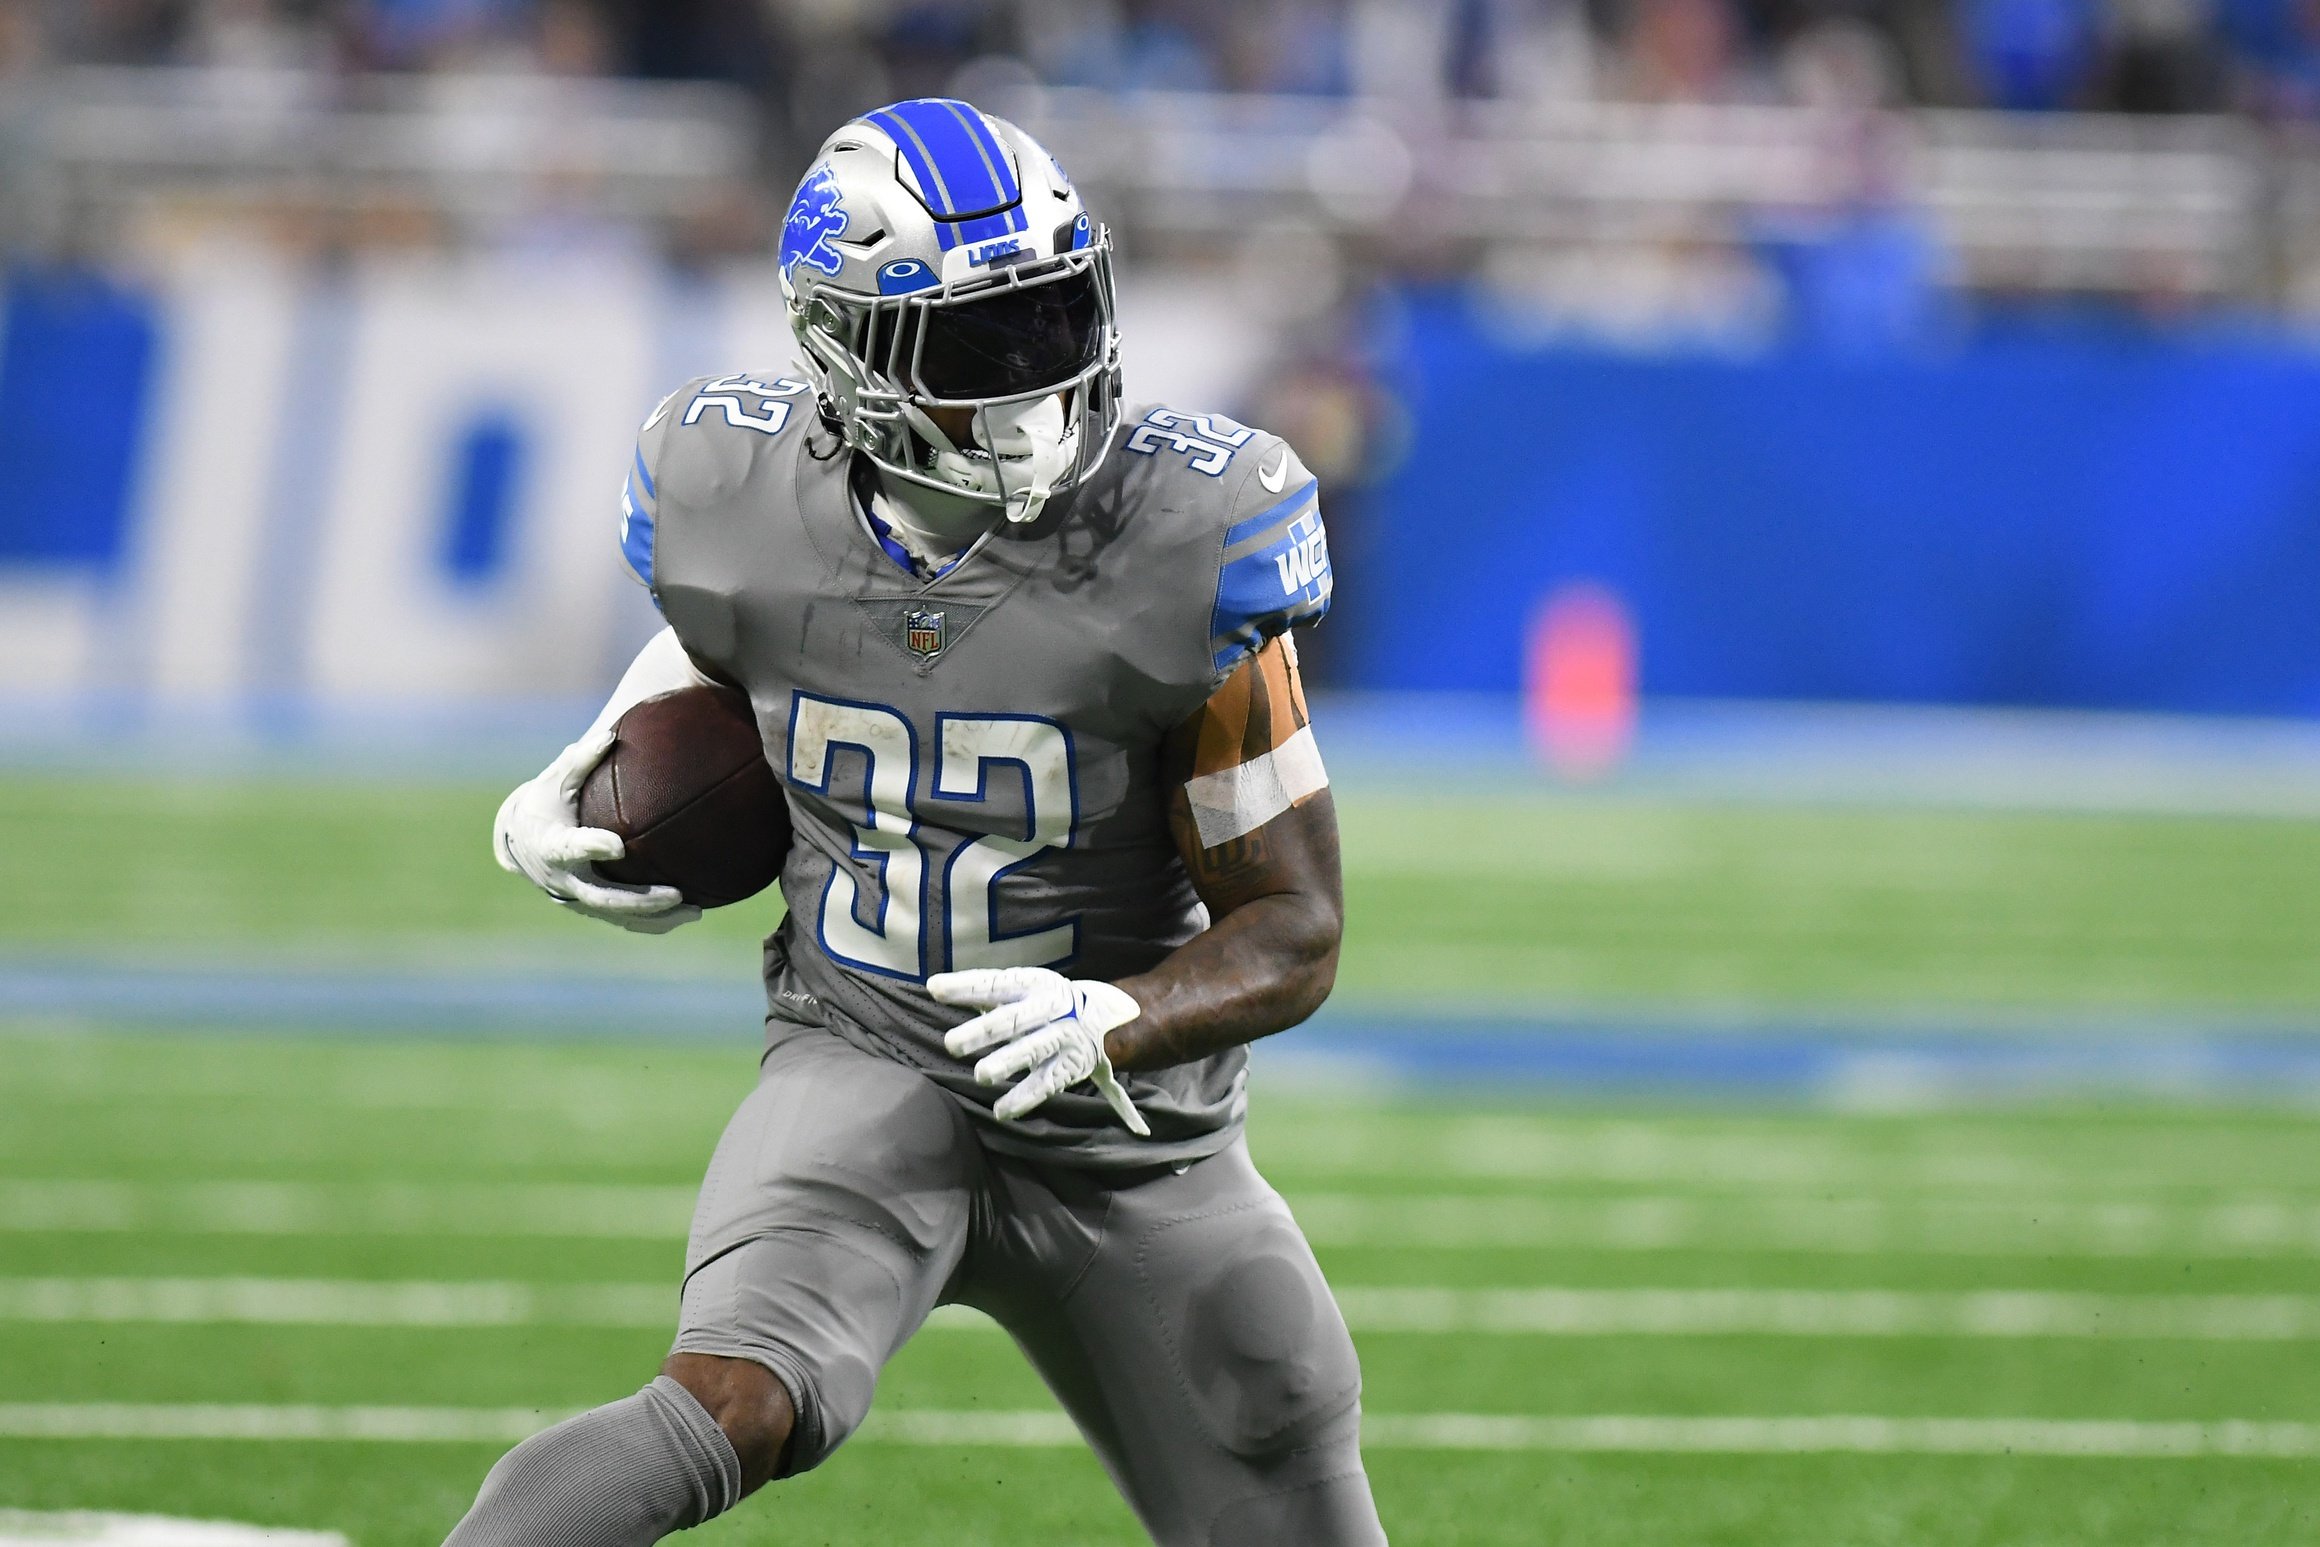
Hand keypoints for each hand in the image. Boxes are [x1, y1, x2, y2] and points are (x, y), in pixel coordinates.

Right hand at [492, 725, 700, 934]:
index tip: (619, 846)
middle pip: (602, 897)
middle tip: (676, 894)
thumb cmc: (543, 803)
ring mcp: (577, 897)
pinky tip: (687, 914)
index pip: (571, 848)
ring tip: (696, 912)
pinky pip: (622, 919)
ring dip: (655, 918)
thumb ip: (579, 761)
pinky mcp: (589, 906)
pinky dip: (652, 921)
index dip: (592, 848)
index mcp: (551, 845)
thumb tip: (609, 735)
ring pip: (616, 915)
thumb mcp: (554, 781)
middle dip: (639, 900)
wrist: (520, 841)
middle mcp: (563, 878)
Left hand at [930, 967, 1150, 1135]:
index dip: (966, 987)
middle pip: (1013, 1019)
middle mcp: (1050, 1007)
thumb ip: (984, 992)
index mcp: (1032, 983)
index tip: (936, 989)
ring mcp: (1063, 1036)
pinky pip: (1046, 1084)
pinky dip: (1023, 1098)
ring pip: (1033, 1050)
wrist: (1102, 1016)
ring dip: (1007, 1063)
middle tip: (952, 1044)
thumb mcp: (1021, 988)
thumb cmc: (1044, 1002)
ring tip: (982, 1075)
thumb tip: (937, 988)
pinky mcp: (1070, 1066)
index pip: (995, 984)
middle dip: (983, 1031)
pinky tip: (1001, 1111)